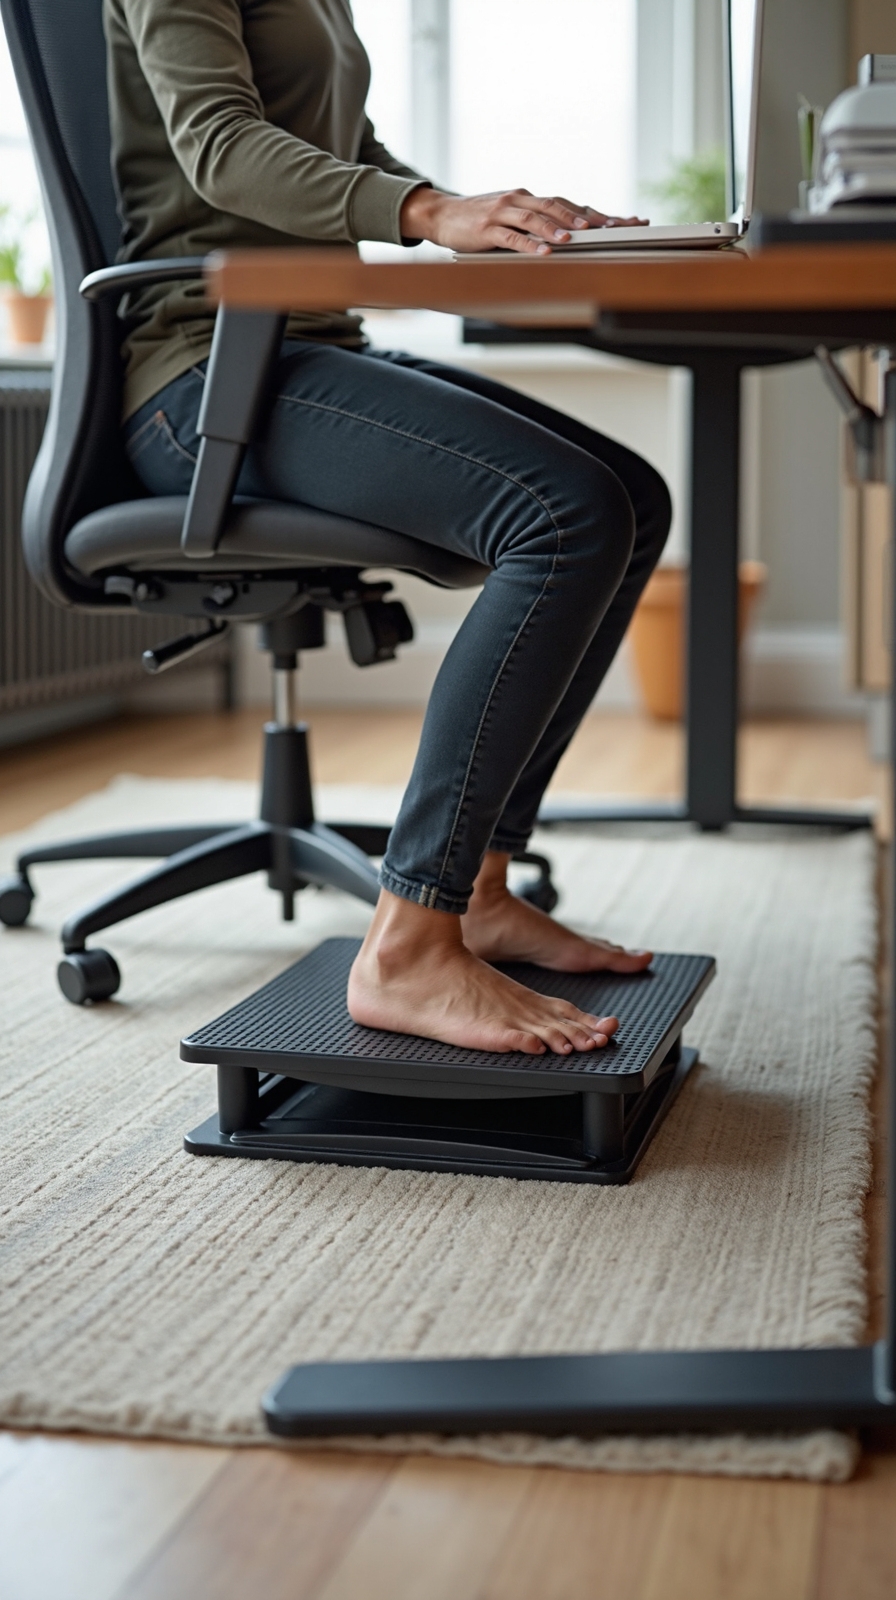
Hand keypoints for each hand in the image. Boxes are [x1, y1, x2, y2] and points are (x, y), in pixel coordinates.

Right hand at [401, 186, 647, 254]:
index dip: (599, 213)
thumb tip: (570, 235)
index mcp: (531, 199)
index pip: (570, 204)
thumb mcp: (512, 218)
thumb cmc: (480, 221)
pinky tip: (544, 252)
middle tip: (612, 227)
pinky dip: (529, 245)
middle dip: (587, 217)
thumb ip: (537, 224)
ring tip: (575, 237)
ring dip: (556, 228)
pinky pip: (512, 237)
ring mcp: (504, 212)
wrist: (442, 215)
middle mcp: (521, 200)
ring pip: (536, 218)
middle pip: (559, 206)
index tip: (628, 222)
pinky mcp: (487, 228)